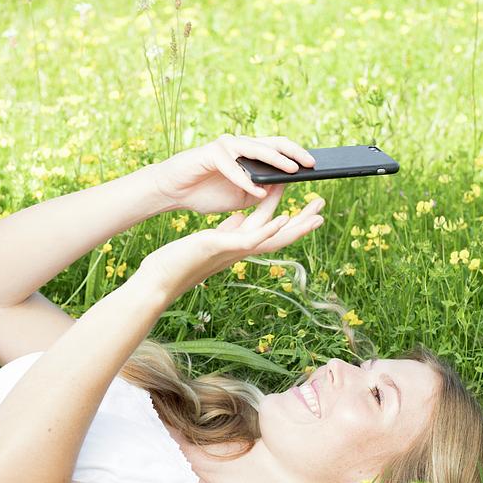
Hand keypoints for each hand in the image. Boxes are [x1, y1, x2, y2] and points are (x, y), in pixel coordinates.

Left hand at [134, 184, 324, 303]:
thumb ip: (230, 230)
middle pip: (280, 236)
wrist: (160, 277)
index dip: (292, 219)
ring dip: (295, 226)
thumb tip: (241, 219)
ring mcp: (234, 250)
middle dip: (302, 222)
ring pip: (272, 238)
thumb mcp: (212, 239)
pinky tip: (283, 218)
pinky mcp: (221, 246)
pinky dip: (269, 229)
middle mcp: (242, 250)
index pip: (272, 230)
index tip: (309, 207)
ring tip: (314, 213)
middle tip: (322, 205)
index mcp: (240, 245)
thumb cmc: (182, 260)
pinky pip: (250, 239)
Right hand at [152, 133, 315, 213]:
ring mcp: (226, 146)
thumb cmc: (208, 192)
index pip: (280, 148)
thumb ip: (263, 189)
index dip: (299, 154)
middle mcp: (241, 145)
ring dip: (276, 161)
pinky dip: (246, 180)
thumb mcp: (243, 196)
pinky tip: (259, 191)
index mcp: (250, 153)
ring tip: (292, 172)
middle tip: (311, 164)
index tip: (317, 166)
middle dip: (294, 153)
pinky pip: (233, 167)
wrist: (176, 191)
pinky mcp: (210, 153)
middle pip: (273, 144)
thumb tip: (285, 185)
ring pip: (256, 150)